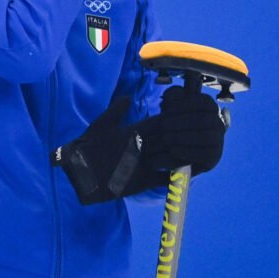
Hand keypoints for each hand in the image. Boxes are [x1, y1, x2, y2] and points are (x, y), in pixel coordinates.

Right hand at [52, 90, 226, 204]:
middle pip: (169, 137)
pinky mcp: (143, 180)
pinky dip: (175, 172)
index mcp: (133, 132)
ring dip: (184, 151)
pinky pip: (165, 176)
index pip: (160, 122)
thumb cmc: (88, 147)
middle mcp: (142, 146)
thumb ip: (116, 111)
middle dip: (182, 133)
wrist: (81, 173)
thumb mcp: (100, 125)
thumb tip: (127, 97)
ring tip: (197, 147)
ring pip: (171, 155)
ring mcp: (144, 164)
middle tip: (197, 129)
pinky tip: (187, 169)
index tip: (184, 114)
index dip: (173, 118)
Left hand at [142, 86, 226, 174]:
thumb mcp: (171, 105)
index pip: (204, 102)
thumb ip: (173, 95)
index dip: (184, 104)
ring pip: (204, 137)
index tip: (166, 109)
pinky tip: (172, 149)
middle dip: (180, 122)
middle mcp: (218, 122)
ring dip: (182, 137)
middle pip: (203, 120)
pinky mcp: (214, 156)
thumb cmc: (173, 120)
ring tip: (165, 137)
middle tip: (163, 125)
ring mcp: (218, 140)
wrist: (176, 146)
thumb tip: (175, 94)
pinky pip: (203, 154)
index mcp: (210, 106)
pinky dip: (186, 151)